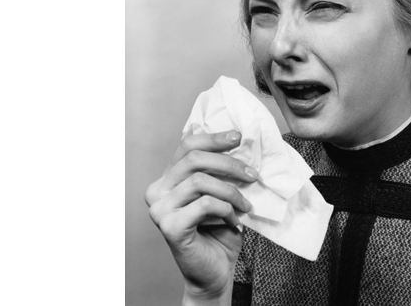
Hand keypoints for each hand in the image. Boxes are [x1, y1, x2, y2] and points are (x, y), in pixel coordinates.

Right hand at [146, 130, 258, 301]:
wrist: (215, 272)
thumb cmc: (218, 233)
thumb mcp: (220, 195)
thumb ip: (220, 172)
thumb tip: (239, 142)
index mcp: (167, 180)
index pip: (187, 146)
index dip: (214, 138)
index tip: (238, 137)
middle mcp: (157, 192)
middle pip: (193, 159)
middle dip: (228, 163)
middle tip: (252, 175)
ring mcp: (159, 210)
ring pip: (200, 181)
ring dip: (232, 192)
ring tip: (246, 205)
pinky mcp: (169, 227)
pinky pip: (205, 205)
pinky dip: (226, 210)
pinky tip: (234, 222)